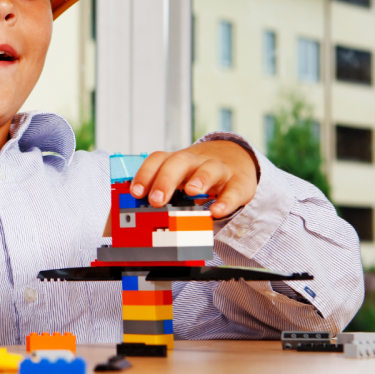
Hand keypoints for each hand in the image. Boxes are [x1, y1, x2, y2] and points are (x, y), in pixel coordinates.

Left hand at [129, 141, 257, 218]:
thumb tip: (134, 215)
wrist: (236, 158)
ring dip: (200, 179)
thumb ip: (161, 192)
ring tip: (192, 192)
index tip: (135, 193)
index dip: (145, 174)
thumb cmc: (198, 173)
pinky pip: (234, 189)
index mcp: (177, 161)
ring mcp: (219, 170)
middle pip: (180, 161)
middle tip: (156, 200)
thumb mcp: (179, 178)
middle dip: (166, 180)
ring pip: (209, 168)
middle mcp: (196, 161)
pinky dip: (226, 200)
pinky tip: (217, 211)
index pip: (158, 160)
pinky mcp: (239, 183)